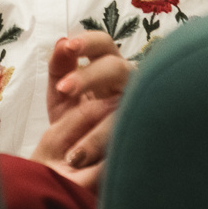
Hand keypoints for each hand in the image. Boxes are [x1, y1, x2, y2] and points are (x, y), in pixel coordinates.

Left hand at [32, 33, 133, 185]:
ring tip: (74, 154)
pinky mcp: (149, 135)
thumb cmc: (78, 122)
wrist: (89, 166)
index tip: (69, 46)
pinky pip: (136, 141)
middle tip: (63, 89)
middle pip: (117, 68)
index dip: (89, 42)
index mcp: (109, 67)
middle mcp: (130, 82)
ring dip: (100, 130)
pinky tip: (96, 167)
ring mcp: (143, 108)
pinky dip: (114, 154)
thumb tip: (61, 42)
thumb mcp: (63, 96)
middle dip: (90, 76)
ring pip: (129, 107)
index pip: (104, 44)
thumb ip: (59, 68)